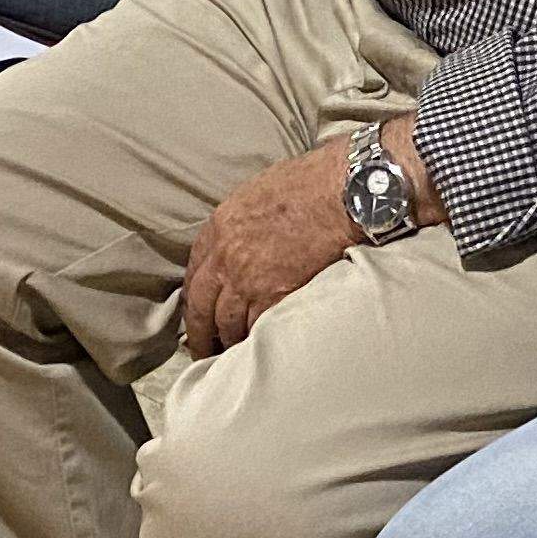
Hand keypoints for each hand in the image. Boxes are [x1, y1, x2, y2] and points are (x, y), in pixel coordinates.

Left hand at [178, 133, 359, 359]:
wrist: (342, 193)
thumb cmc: (310, 182)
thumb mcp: (259, 192)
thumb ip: (241, 222)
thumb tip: (243, 239)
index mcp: (219, 228)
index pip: (194, 274)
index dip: (196, 299)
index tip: (199, 314)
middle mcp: (226, 258)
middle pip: (201, 308)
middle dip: (201, 334)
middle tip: (203, 351)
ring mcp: (249, 281)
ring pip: (228, 325)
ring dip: (231, 341)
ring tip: (236, 354)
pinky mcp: (276, 297)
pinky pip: (259, 329)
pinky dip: (259, 341)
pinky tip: (262, 348)